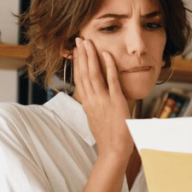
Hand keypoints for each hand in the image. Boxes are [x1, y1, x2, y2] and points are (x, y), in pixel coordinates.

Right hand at [74, 37, 132, 161]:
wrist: (113, 151)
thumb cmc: (107, 138)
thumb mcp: (95, 120)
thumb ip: (93, 107)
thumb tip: (91, 101)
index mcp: (87, 104)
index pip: (79, 79)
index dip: (76, 64)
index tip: (75, 52)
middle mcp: (92, 100)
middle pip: (83, 73)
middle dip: (81, 55)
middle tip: (78, 40)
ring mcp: (103, 100)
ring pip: (93, 73)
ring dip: (90, 56)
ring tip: (87, 42)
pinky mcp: (116, 101)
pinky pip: (111, 80)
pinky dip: (108, 66)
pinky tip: (106, 54)